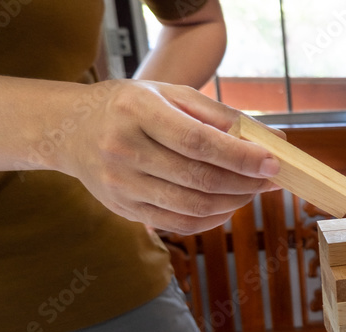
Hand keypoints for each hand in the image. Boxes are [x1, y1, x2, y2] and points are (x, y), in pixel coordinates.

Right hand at [49, 79, 281, 233]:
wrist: (70, 128)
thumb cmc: (131, 107)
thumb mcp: (170, 94)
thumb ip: (222, 115)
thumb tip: (275, 140)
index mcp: (136, 111)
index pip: (199, 142)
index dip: (241, 157)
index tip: (273, 163)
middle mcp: (123, 149)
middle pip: (199, 178)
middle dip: (245, 183)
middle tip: (270, 180)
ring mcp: (121, 184)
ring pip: (193, 207)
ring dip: (234, 202)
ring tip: (252, 190)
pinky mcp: (123, 209)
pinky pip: (180, 224)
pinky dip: (213, 219)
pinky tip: (227, 204)